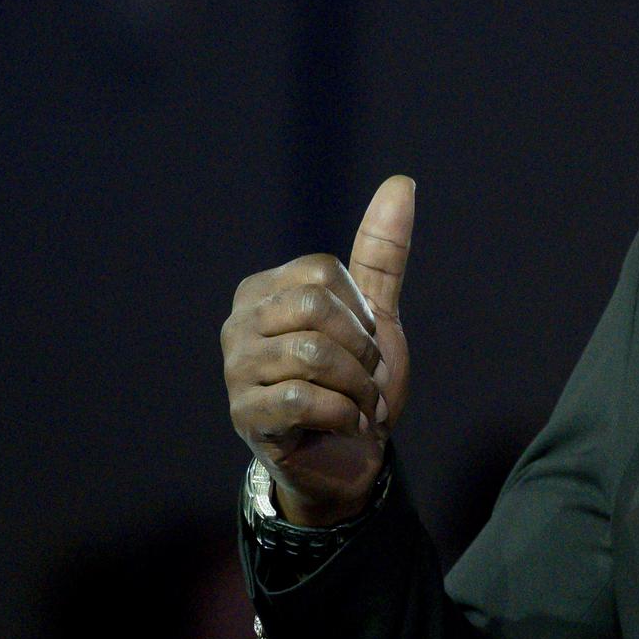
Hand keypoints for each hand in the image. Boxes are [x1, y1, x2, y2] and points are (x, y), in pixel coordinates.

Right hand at [221, 176, 415, 525]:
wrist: (349, 456)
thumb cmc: (354, 381)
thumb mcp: (375, 316)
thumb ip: (381, 254)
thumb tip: (402, 182)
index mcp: (263, 291)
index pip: (321, 274)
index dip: (360, 313)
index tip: (364, 345)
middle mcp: (239, 324)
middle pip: (315, 309)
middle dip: (361, 350)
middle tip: (365, 379)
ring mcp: (236, 371)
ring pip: (313, 357)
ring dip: (358, 387)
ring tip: (360, 405)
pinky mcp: (245, 415)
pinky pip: (303, 400)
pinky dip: (345, 415)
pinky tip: (347, 425)